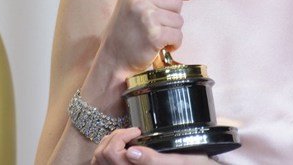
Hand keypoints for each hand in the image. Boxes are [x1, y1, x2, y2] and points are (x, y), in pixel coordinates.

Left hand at [92, 128, 213, 163]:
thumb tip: (131, 151)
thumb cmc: (193, 164)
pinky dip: (106, 152)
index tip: (137, 130)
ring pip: (98, 160)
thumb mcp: (179, 162)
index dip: (120, 137)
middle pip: (101, 156)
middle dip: (114, 137)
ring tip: (126, 138)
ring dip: (108, 143)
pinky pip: (102, 164)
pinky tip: (122, 146)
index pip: (111, 154)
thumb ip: (153, 160)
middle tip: (133, 132)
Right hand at [99, 0, 193, 73]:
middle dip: (171, 15)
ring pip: (179, 19)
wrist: (113, 57)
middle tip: (153, 24)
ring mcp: (146, 15)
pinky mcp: (154, 34)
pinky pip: (178, 35)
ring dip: (171, 31)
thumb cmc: (126, 30)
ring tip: (153, 35)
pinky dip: (173, 43)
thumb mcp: (137, 2)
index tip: (165, 7)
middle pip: (177, 0)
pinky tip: (157, 45)